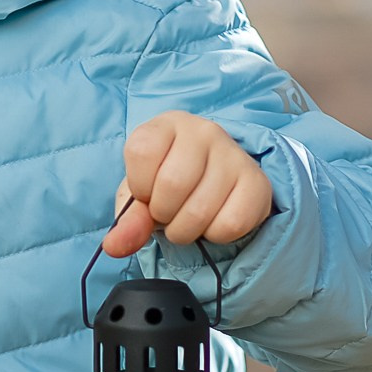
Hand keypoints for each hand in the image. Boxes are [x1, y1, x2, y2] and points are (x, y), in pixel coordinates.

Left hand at [100, 111, 270, 257]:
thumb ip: (127, 219)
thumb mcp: (141, 193)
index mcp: (167, 124)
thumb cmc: (168, 182)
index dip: (140, 186)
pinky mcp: (258, 183)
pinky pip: (231, 224)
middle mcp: (204, 131)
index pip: (141, 151)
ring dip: (186, 229)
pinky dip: (215, 235)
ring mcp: (234, 155)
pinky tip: (213, 220)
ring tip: (188, 219)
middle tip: (169, 212)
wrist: (215, 183)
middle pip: (172, 184)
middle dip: (163, 213)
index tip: (147, 192)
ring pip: (200, 210)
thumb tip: (114, 246)